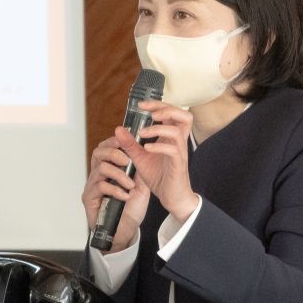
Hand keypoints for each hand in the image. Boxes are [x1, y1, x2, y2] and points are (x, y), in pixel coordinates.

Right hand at [82, 135, 149, 252]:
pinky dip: (115, 189)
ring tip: (131, 185)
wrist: (125, 232)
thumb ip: (140, 169)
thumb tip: (145, 150)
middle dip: (115, 153)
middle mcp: (96, 175)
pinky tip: (125, 196)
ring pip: (101, 168)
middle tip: (128, 161)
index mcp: (107, 169)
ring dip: (119, 175)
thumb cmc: (131, 209)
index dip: (115, 142)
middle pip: (98, 152)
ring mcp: (91, 187)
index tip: (128, 143)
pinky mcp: (89, 199)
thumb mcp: (140, 185)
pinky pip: (100, 186)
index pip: (105, 147)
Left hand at [115, 101, 199, 222]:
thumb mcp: (140, 158)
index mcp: (171, 137)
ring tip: (142, 133)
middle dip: (166, 109)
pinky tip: (147, 148)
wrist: (171, 197)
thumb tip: (118, 128)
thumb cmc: (160, 177)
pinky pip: (173, 150)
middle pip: (184, 116)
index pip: (172, 113)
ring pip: (177, 131)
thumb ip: (130, 144)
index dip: (158, 104)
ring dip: (158, 128)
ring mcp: (180, 153)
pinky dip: (158, 146)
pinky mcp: (178, 165)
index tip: (141, 105)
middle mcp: (179, 142)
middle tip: (150, 113)